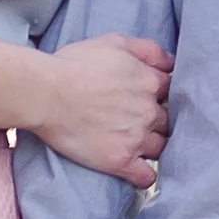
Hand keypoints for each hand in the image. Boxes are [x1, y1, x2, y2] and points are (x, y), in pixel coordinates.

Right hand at [30, 34, 171, 183]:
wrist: (46, 94)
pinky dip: (145, 175)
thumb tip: (172, 62)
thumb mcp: (114, 42)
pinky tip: (138, 169)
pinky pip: (146, 176)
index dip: (161, 93)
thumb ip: (148, 50)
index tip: (152, 96)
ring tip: (138, 143)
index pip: (172, 90)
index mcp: (149, 82)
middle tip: (141, 119)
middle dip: (159, 119)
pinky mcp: (120, 160)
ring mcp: (136, 138)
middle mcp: (148, 111)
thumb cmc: (74, 64)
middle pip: (169, 120)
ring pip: (161, 147)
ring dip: (153, 145)